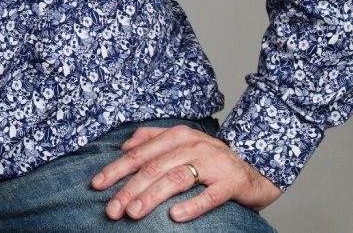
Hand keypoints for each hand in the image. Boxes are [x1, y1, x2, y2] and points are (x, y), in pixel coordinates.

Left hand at [89, 124, 281, 222]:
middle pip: (154, 168)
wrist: (254, 168)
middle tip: (112, 209)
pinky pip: (208, 196)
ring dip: (152, 197)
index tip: (97, 185)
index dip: (117, 169)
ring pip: (176, 180)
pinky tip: (175, 216)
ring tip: (133, 213)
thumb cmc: (211, 157)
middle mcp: (193, 146)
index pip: (140, 153)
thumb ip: (153, 138)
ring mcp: (212, 164)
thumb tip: (125, 144)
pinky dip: (191, 206)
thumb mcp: (182, 141)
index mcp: (178, 135)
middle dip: (129, 189)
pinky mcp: (229, 183)